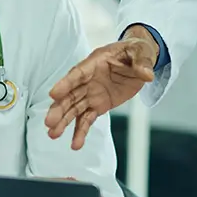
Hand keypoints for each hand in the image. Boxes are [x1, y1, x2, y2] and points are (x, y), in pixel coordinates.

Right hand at [46, 28, 158, 149]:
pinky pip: (87, 120)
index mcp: (95, 63)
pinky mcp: (98, 106)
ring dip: (64, 122)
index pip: (78, 74)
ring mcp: (92, 94)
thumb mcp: (141, 52)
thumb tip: (147, 74)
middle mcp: (89, 80)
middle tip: (49, 122)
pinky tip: (75, 144)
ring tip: (53, 135)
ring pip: (75, 109)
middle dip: (60, 108)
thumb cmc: (135, 52)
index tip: (53, 94)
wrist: (137, 61)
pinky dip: (81, 132)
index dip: (66, 84)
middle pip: (71, 95)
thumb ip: (142, 62)